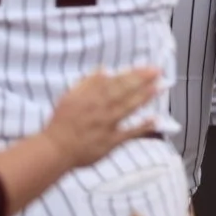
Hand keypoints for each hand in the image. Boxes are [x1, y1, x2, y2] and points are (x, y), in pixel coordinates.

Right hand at [39, 67, 161, 169]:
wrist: (55, 148)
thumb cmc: (62, 122)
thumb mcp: (70, 95)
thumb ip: (88, 82)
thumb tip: (105, 69)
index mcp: (91, 95)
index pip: (117, 81)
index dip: (134, 73)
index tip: (148, 67)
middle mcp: (100, 108)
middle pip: (124, 91)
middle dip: (143, 80)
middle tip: (158, 71)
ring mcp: (106, 125)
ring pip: (128, 107)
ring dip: (144, 97)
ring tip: (159, 88)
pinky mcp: (110, 141)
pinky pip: (129, 133)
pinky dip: (143, 127)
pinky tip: (155, 119)